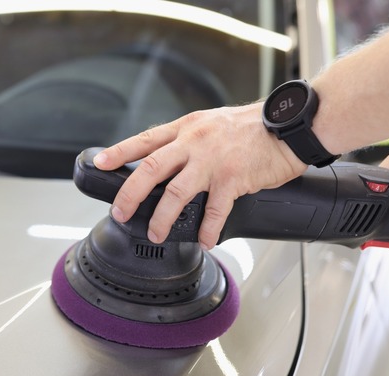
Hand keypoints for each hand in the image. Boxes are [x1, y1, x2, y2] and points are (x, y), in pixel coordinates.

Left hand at [93, 103, 307, 248]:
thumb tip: (166, 158)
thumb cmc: (252, 127)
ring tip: (156, 234)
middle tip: (120, 212)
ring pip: (176, 194)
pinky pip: (214, 211)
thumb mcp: (211, 123)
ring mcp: (213, 161)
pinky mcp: (234, 179)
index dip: (119, 152)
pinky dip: (207, 229)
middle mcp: (195, 143)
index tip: (100, 162)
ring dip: (162, 219)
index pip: (145, 140)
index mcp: (187, 128)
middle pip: (151, 169)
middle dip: (130, 194)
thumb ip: (187, 140)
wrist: (289, 126)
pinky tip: (204, 240)